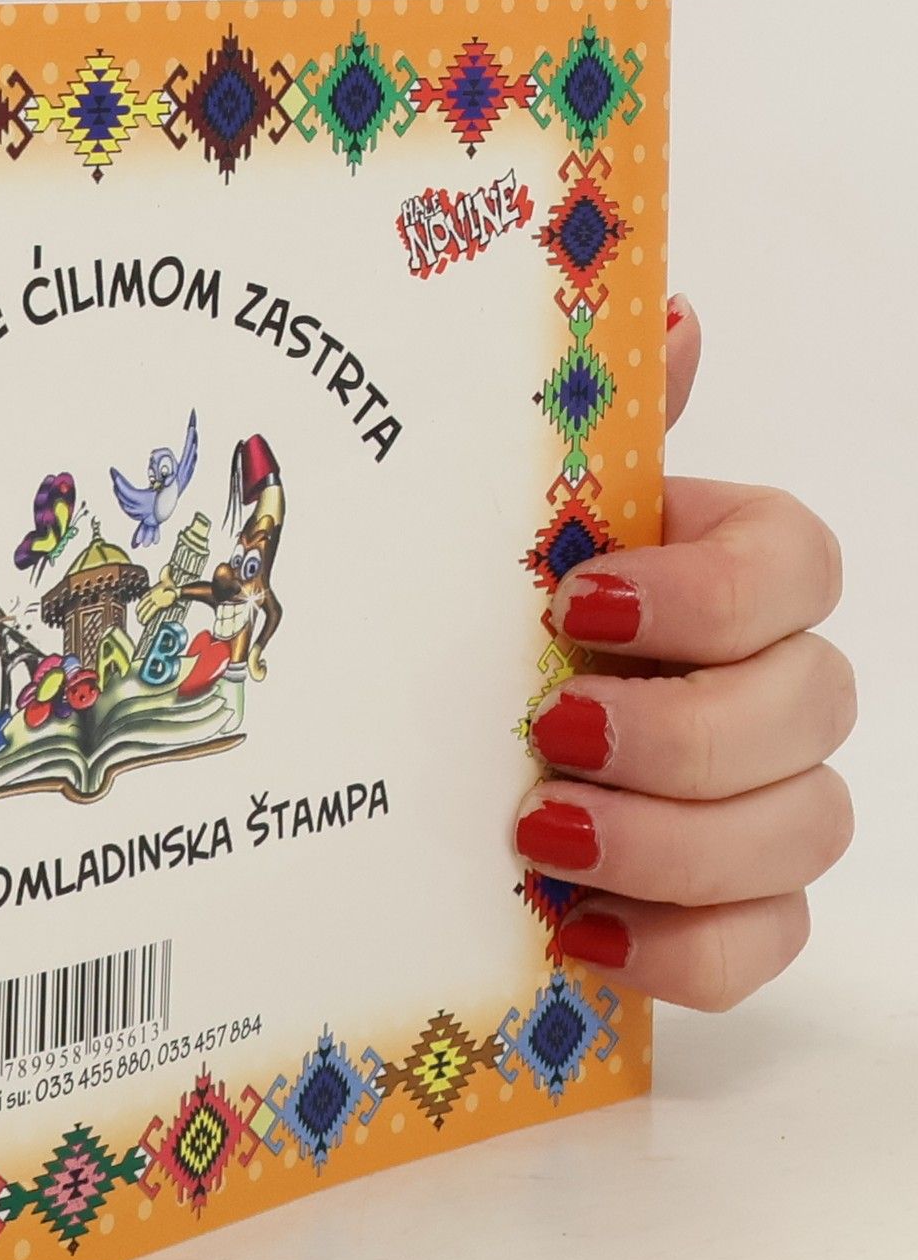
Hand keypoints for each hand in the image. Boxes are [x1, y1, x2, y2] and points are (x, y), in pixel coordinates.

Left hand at [517, 297, 855, 1010]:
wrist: (447, 771)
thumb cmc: (502, 636)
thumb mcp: (523, 531)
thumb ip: (600, 436)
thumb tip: (670, 307)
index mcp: (729, 578)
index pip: (799, 564)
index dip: (709, 590)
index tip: (575, 602)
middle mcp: (772, 688)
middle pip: (812, 708)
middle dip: (679, 732)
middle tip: (549, 736)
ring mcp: (766, 805)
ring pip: (805, 830)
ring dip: (672, 842)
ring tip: (539, 833)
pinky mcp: (733, 912)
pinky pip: (762, 947)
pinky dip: (679, 951)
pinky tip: (578, 929)